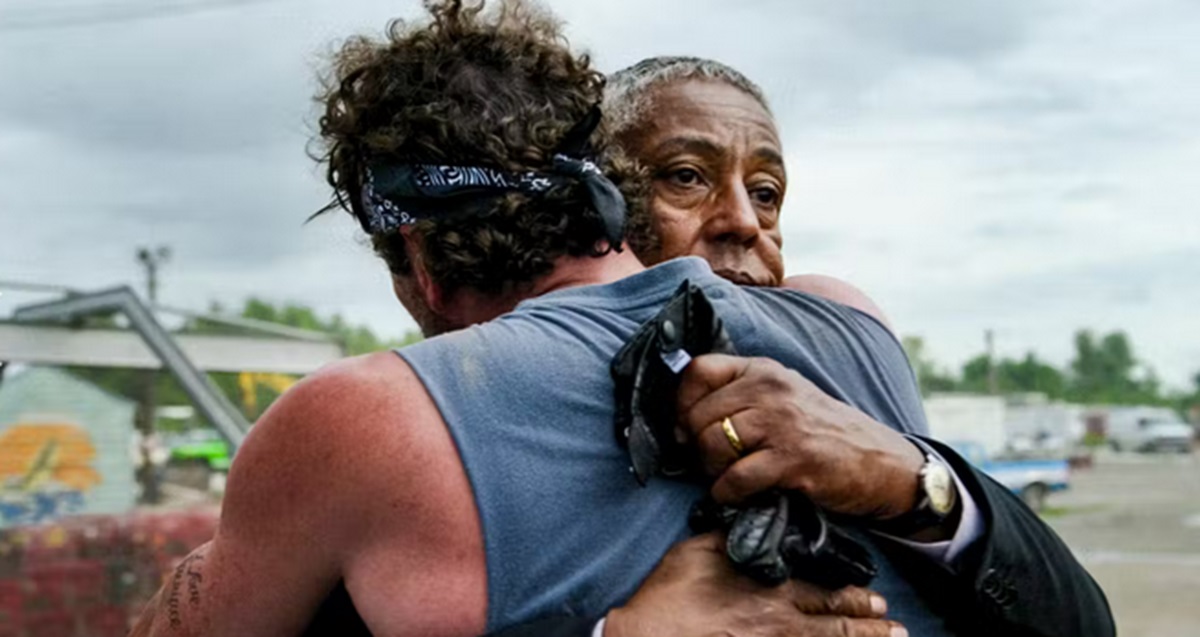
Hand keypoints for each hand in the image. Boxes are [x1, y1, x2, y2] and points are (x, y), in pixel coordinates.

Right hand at [605, 533, 905, 636]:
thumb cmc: (668, 596)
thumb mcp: (700, 550)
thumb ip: (734, 537)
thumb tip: (753, 523)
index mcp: (770, 588)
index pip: (824, 592)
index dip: (853, 597)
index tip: (874, 598)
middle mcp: (781, 622)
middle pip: (836, 623)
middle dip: (868, 624)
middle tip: (892, 623)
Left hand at [676, 354, 924, 519]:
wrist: (882, 463)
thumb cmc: (823, 433)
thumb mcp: (783, 398)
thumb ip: (738, 397)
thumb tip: (678, 422)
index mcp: (763, 371)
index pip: (699, 371)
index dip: (681, 402)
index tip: (684, 428)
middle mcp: (771, 389)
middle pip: (698, 414)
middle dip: (695, 446)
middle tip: (711, 462)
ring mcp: (782, 423)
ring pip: (712, 444)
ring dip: (711, 470)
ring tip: (727, 477)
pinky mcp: (793, 460)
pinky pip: (736, 478)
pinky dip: (728, 493)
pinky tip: (739, 495)